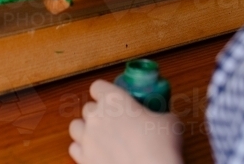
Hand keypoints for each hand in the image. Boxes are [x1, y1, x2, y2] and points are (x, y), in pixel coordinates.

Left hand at [68, 80, 182, 163]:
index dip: (104, 92)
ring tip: (100, 136)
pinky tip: (95, 152)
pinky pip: (74, 149)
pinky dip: (83, 150)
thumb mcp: (169, 122)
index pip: (98, 86)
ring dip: (86, 129)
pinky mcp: (84, 160)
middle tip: (113, 121)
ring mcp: (87, 139)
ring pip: (76, 127)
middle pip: (87, 107)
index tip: (111, 98)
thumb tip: (161, 119)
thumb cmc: (160, 148)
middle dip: (98, 113)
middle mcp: (96, 117)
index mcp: (114, 100)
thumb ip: (159, 115)